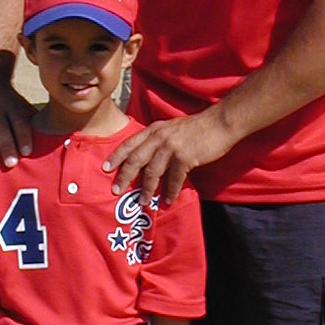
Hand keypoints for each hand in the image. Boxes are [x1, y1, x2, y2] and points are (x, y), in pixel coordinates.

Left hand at [104, 109, 234, 203]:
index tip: (105, 168)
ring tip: (143, 201)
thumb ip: (158, 140)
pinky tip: (167, 200)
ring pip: (153, 172)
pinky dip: (170, 191)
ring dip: (147, 189)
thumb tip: (147, 159)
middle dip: (124, 176)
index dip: (116, 156)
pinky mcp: (185, 157)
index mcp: (154, 129)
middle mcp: (159, 137)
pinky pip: (174, 179)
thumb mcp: (171, 128)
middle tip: (116, 191)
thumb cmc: (197, 128)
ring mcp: (171, 147)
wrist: (219, 123)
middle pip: (135, 159)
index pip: (130, 143)